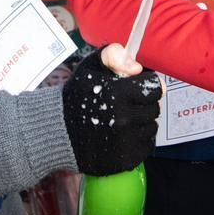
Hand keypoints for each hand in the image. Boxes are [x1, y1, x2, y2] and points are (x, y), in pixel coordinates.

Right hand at [61, 44, 161, 175]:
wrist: (58, 132)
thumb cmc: (76, 97)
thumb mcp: (90, 67)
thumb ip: (113, 55)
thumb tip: (137, 66)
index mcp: (118, 94)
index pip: (155, 88)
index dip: (147, 85)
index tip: (137, 87)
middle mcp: (124, 119)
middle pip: (154, 107)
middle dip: (143, 103)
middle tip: (125, 104)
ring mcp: (126, 142)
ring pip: (151, 126)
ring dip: (141, 122)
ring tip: (121, 119)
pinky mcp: (126, 159)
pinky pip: (147, 145)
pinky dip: (138, 140)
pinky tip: (122, 135)